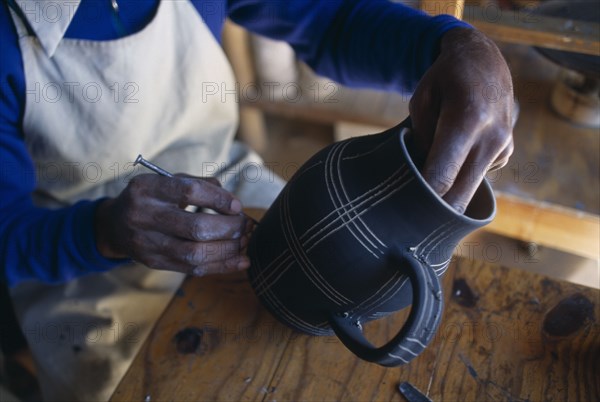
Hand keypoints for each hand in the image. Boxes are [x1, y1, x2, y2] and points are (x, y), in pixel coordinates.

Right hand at [94, 174, 252, 275]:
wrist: (114, 225)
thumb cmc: (152, 198)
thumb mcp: (167, 181)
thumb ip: (200, 184)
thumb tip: (233, 203)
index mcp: (146, 188)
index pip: (189, 192)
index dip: (218, 199)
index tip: (237, 206)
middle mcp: (143, 216)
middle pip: (195, 227)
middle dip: (228, 228)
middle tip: (245, 225)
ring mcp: (147, 243)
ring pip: (195, 253)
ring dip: (228, 249)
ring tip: (244, 241)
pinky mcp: (154, 262)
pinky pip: (192, 268)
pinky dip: (222, 266)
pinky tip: (240, 261)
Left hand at [409, 27, 514, 212]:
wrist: (484, 61)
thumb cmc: (444, 79)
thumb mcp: (421, 101)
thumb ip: (422, 141)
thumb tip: (423, 175)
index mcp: (467, 120)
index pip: (442, 176)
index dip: (422, 198)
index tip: (405, 209)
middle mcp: (492, 137)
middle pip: (460, 195)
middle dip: (436, 210)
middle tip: (412, 216)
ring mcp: (504, 147)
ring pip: (469, 189)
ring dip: (448, 189)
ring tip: (431, 167)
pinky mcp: (506, 153)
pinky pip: (476, 175)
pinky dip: (461, 172)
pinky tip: (456, 148)